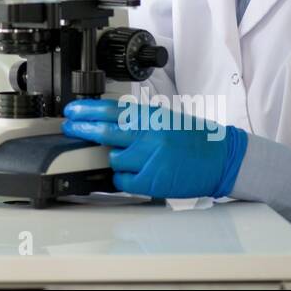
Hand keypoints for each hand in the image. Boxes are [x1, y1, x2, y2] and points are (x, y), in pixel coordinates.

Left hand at [61, 98, 248, 198]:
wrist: (220, 159)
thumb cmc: (193, 139)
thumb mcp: (164, 119)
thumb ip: (137, 120)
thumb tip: (106, 122)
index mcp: (151, 118)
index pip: (110, 110)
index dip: (86, 110)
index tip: (71, 111)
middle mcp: (148, 135)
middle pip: (103, 131)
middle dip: (80, 129)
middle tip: (69, 127)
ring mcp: (149, 159)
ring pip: (113, 158)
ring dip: (114, 158)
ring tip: (130, 158)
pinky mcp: (151, 181)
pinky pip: (122, 180)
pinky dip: (123, 178)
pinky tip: (134, 174)